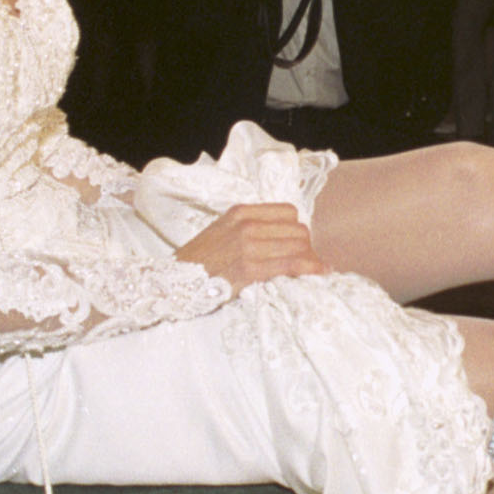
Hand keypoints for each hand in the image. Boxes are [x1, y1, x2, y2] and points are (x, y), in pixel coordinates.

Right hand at [175, 203, 326, 293]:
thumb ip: (251, 227)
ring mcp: (248, 245)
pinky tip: (319, 273)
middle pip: (298, 229)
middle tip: (305, 262)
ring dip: (310, 259)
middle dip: (306, 246)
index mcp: (240, 211)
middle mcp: (246, 224)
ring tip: (312, 270)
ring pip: (299, 246)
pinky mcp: (250, 268)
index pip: (289, 211)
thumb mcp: (223, 231)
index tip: (296, 244)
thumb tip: (286, 236)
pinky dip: (310, 268)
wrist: (174, 282)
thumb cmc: (200, 261)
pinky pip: (291, 264)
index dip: (297, 229)